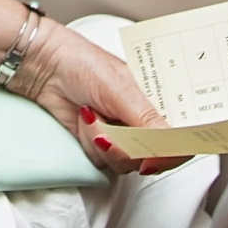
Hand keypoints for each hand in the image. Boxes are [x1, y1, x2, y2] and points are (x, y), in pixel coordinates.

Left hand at [15, 18, 189, 176]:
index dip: (178, 149)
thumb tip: (170, 147)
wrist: (45, 69)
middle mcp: (144, 120)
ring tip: (94, 116)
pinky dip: (91, 145)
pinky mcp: (102, 146)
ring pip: (129, 163)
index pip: (182, 134)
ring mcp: (123, 135)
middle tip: (115, 128)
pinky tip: (85, 121)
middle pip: (156, 156)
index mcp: (158, 101)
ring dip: (107, 143)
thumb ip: (148, 120)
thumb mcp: (122, 90)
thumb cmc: (84, 64)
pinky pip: (106, 162)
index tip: (161, 152)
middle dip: (131, 146)